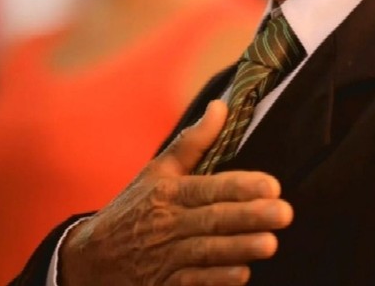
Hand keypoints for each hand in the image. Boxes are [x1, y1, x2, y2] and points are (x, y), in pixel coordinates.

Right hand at [59, 101, 292, 285]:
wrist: (90, 258)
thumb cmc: (133, 208)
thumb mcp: (156, 171)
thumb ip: (194, 142)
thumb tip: (221, 106)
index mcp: (167, 192)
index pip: (208, 187)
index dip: (240, 186)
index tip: (272, 185)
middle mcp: (166, 223)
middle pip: (212, 219)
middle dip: (249, 216)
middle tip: (284, 213)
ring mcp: (163, 257)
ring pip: (206, 252)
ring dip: (239, 248)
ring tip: (271, 243)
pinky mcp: (162, 285)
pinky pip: (192, 283)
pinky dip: (216, 279)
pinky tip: (242, 273)